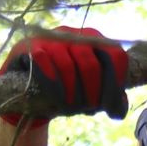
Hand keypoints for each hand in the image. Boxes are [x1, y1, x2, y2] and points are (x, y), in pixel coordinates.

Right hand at [0, 26, 128, 126]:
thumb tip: (118, 111)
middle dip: (93, 93)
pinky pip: (44, 63)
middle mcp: (75, 34)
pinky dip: (53, 85)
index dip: (116, 83)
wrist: (28, 85)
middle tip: (88, 110)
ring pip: (68, 66)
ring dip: (72, 93)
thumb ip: (108, 98)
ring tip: (71, 109)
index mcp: (96, 40)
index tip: (110, 106)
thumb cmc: (66, 87)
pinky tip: (57, 98)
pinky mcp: (31, 47)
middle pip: (92, 64)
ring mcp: (52, 38)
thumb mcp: (90, 92)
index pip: (116, 56)